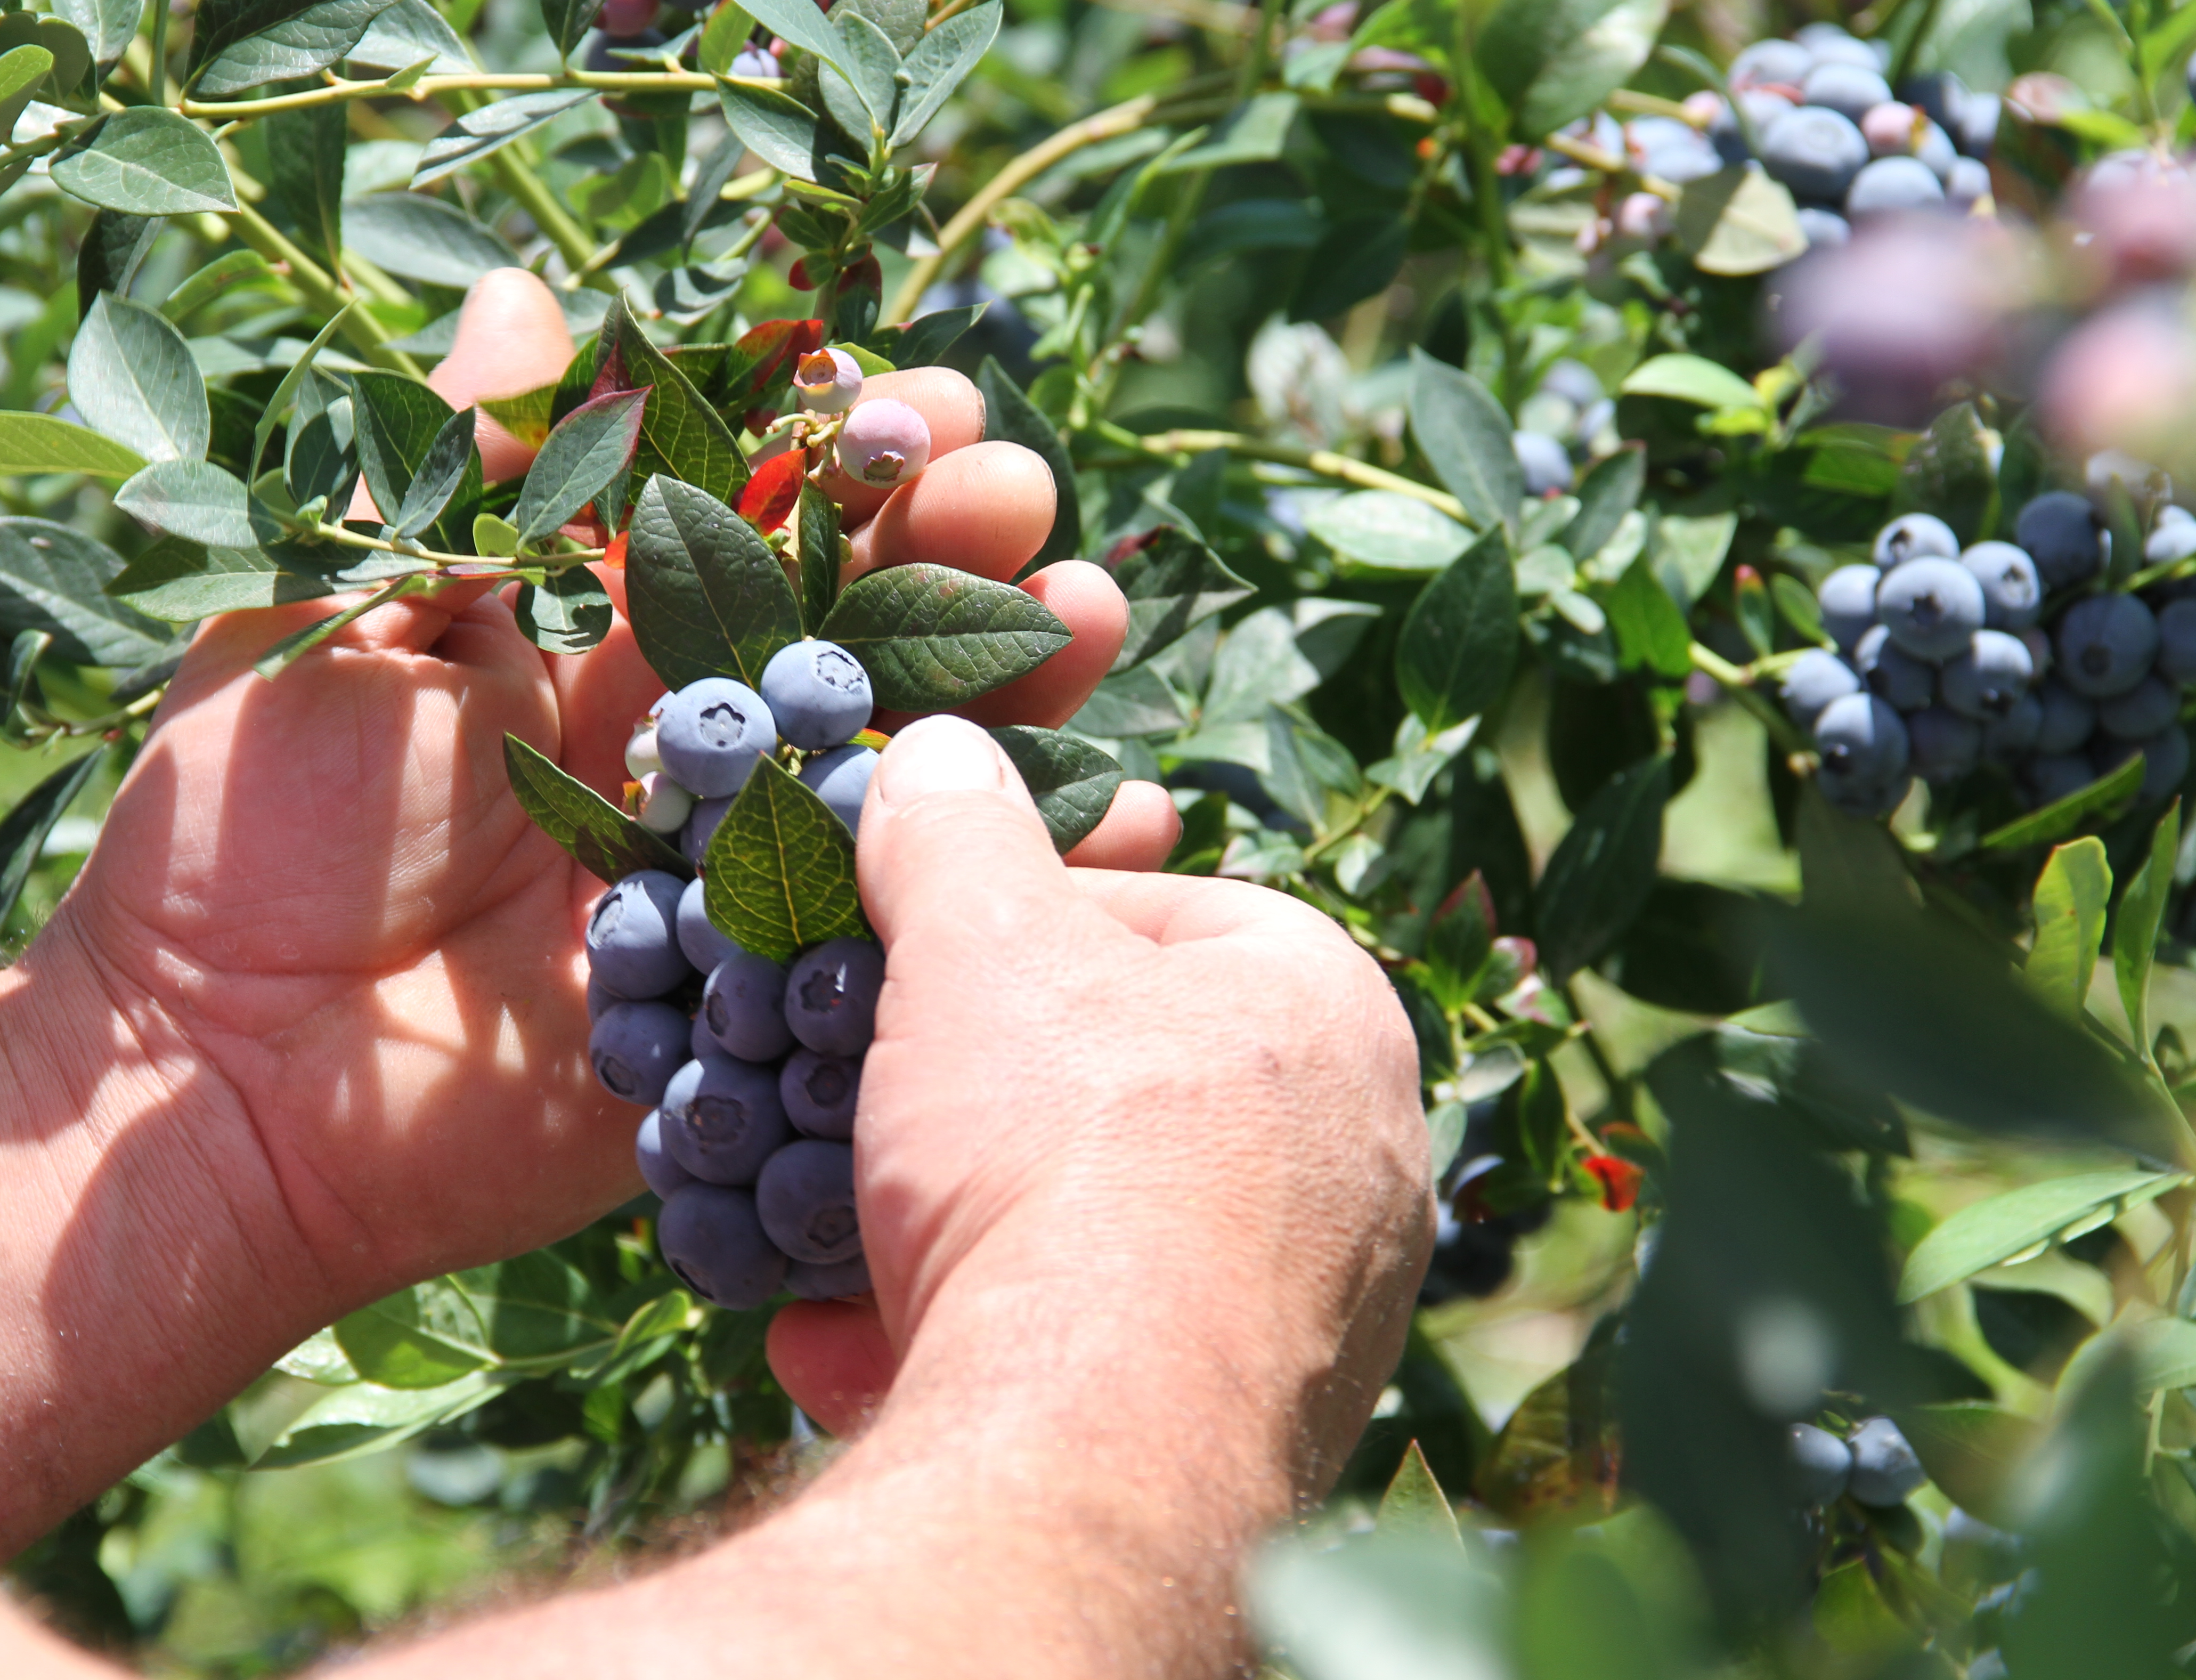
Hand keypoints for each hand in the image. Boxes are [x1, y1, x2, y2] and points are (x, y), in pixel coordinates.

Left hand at [52, 273, 1174, 1300]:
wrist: (222, 1081)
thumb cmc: (253, 830)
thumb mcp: (342, 618)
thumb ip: (460, 472)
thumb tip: (527, 286)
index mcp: (589, 642)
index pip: (753, 517)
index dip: (843, 451)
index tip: (922, 398)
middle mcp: (684, 749)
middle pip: (855, 633)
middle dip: (953, 552)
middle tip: (1026, 502)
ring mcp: (739, 879)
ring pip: (907, 769)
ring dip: (1015, 691)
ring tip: (1092, 617)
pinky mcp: (765, 1008)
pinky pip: (914, 941)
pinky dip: (1025, 890)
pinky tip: (1129, 821)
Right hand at [764, 718, 1431, 1491]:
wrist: (1095, 1448)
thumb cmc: (1065, 1151)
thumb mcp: (979, 942)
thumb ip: (954, 831)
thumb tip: (942, 747)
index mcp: (1332, 1010)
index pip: (1163, 916)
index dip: (1010, 927)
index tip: (911, 962)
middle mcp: (1358, 1160)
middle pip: (1118, 1087)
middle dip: (970, 1100)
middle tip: (862, 1106)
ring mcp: (1313, 1310)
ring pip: (1091, 1233)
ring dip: (948, 1232)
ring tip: (837, 1244)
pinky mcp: (1244, 1433)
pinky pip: (1086, 1358)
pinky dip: (969, 1345)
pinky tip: (856, 1355)